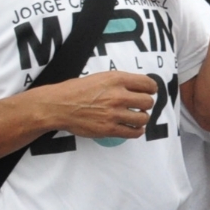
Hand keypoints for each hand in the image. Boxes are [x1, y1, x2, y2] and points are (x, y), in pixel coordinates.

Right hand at [34, 71, 156, 138]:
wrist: (58, 106)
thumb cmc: (76, 90)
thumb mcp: (100, 77)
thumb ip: (120, 82)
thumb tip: (138, 87)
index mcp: (116, 79)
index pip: (148, 84)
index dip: (151, 89)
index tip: (149, 91)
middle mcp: (118, 96)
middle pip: (148, 102)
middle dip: (146, 104)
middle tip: (140, 105)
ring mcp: (114, 113)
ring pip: (143, 118)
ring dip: (142, 118)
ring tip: (136, 117)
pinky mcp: (109, 129)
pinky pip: (133, 132)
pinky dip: (137, 131)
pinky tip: (135, 128)